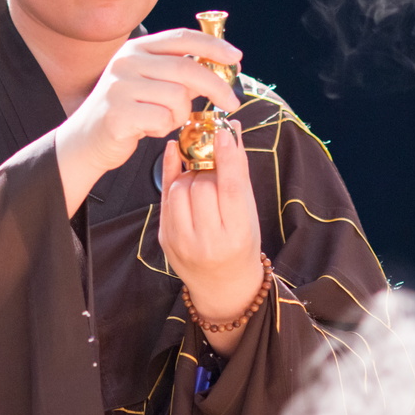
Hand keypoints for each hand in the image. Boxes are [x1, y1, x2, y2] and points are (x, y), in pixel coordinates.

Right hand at [55, 28, 240, 215]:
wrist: (86, 141)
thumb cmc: (127, 112)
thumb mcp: (150, 83)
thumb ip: (178, 72)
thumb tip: (220, 66)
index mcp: (137, 48)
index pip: (182, 38)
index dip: (213, 46)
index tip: (236, 58)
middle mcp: (126, 61)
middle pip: (187, 68)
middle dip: (217, 86)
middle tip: (232, 103)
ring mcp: (120, 85)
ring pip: (177, 97)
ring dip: (180, 115)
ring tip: (163, 120)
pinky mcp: (118, 112)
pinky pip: (162, 119)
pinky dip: (163, 128)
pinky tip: (148, 130)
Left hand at [158, 120, 263, 356]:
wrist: (223, 284)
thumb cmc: (242, 243)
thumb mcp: (249, 212)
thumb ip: (238, 174)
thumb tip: (231, 131)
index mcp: (237, 233)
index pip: (229, 188)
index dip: (226, 156)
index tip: (223, 130)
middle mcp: (209, 241)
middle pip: (202, 185)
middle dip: (208, 170)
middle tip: (215, 168)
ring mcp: (183, 242)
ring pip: (180, 189)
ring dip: (190, 176)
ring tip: (202, 180)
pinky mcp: (165, 239)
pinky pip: (165, 197)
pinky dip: (172, 176)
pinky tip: (177, 159)